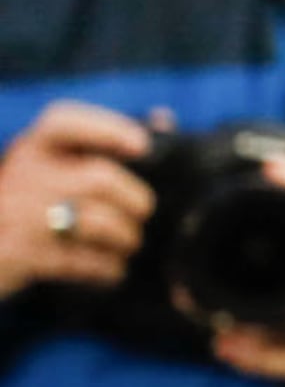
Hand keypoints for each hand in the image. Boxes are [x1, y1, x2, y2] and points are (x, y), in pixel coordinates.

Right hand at [0, 103, 154, 298]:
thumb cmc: (31, 204)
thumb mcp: (52, 166)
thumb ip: (102, 142)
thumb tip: (163, 118)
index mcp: (32, 148)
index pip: (63, 122)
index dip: (108, 129)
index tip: (142, 146)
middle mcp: (22, 175)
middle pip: (99, 179)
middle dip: (135, 200)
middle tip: (142, 212)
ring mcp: (19, 215)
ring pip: (97, 223)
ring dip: (125, 237)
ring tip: (128, 242)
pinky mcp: (20, 254)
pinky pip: (82, 261)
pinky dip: (107, 267)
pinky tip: (111, 268)